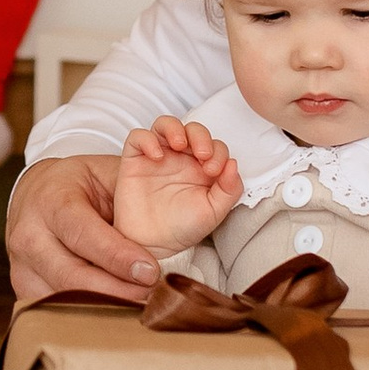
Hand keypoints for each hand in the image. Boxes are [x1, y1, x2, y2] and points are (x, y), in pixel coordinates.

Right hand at [5, 152, 158, 308]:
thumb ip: (131, 200)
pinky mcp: (23, 288)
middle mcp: (29, 237)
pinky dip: (88, 314)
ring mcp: (21, 267)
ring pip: (63, 299)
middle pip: (71, 277)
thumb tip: (168, 233)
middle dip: (117, 291)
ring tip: (141, 307)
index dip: (117, 257)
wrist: (36, 193)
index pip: (83, 234)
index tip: (150, 273)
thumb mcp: (105, 175)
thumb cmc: (78, 184)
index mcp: (50, 202)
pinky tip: (116, 311)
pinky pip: (56, 310)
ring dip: (105, 308)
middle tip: (154, 297)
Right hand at [113, 118, 241, 258]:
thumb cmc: (183, 228)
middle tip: (203, 155)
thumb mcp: (214, 212)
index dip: (218, 152)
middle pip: (192, 129)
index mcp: (203, 168)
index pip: (215, 146)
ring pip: (165, 125)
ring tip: (179, 144)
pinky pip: (138, 137)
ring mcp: (158, 156)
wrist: (153, 245)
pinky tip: (156, 156)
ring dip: (174, 128)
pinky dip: (147, 140)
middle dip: (201, 136)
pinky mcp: (135, 160)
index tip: (214, 171)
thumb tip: (233, 164)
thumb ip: (229, 189)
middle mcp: (181, 158)